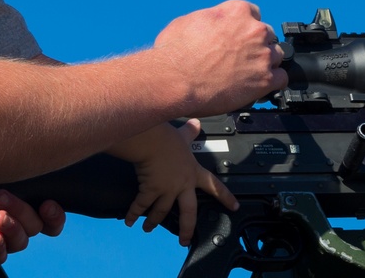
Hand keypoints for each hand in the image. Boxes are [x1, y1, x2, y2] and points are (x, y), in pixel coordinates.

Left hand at [0, 190, 65, 270]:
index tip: (47, 204)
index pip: (47, 215)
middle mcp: (12, 224)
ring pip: (20, 241)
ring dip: (13, 229)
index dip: (54, 214)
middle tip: (0, 197)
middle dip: (22, 211)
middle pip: (34, 225)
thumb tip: (13, 134)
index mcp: (18, 205)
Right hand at [122, 119, 236, 245]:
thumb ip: (190, 132)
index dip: (225, 196)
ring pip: (162, 211)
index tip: (234, 207)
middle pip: (188, 212)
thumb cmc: (167, 138)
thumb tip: (196, 123)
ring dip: (154, 221)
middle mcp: (181, 185)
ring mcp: (167, 190)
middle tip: (185, 240)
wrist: (153, 142)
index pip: (213, 186)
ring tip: (148, 228)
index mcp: (192, 172)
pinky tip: (129, 221)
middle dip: (187, 228)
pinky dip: (134, 213)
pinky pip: (142, 205)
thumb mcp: (182, 135)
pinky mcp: (151, 190)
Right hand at [154, 0, 286, 115]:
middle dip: (255, 45)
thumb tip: (214, 24)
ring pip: (276, 55)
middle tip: (239, 57)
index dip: (244, 27)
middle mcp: (254, 30)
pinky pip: (281, 78)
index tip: (238, 36)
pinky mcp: (265, 80)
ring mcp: (262, 55)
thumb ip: (211, 19)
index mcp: (236, 11)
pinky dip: (272, 83)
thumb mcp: (189, 21)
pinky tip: (258, 86)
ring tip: (247, 73)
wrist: (174, 80)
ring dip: (264, 63)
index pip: (253, 13)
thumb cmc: (175, 52)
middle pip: (266, 35)